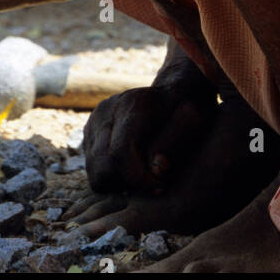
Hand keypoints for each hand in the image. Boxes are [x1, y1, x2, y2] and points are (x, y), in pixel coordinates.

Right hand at [82, 81, 216, 195]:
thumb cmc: (184, 110)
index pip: (120, 152)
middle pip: (102, 168)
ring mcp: (93, 122)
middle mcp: (106, 112)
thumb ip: (174, 142)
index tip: (159, 185)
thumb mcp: (191, 120)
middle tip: (152, 182)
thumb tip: (156, 169)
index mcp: (131, 105)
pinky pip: (92, 169)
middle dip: (128, 183)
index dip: (138, 178)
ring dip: (118, 182)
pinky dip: (111, 176)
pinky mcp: (88, 134)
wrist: (171, 94)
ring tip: (143, 174)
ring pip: (95, 173)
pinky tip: (133, 167)